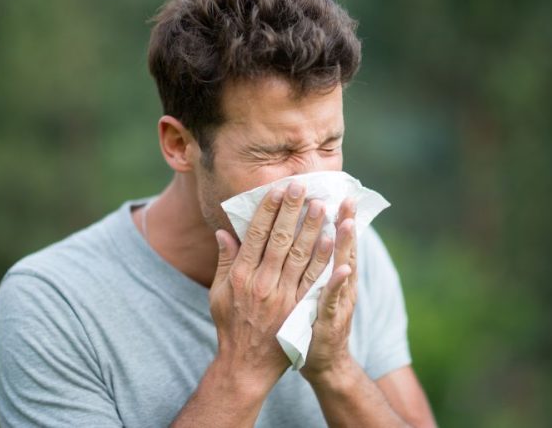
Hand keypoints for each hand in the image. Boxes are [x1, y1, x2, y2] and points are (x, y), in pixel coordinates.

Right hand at [209, 182, 334, 394]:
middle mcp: (261, 283)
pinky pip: (314, 279)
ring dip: (312, 228)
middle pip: (280, 239)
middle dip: (292, 210)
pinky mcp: (299, 309)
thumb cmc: (231, 325)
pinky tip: (332, 239)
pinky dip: (323, 258)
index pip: (255, 234)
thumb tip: (223, 232)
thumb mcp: (219, 293)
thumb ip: (225, 262)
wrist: (246, 365)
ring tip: (322, 204)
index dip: (268, 209)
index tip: (278, 189)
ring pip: (300, 255)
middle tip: (303, 186)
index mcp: (240, 275)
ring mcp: (282, 296)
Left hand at [300, 198, 357, 383]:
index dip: (337, 219)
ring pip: (342, 268)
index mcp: (330, 275)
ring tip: (347, 222)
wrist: (323, 362)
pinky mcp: (331, 319)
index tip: (338, 194)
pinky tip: (343, 269)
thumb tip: (303, 238)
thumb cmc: (313, 323)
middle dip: (346, 222)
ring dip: (345, 246)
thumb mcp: (311, 291)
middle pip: (342, 249)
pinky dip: (339, 283)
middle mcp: (340, 285)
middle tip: (348, 197)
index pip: (332, 242)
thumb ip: (308, 265)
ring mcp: (338, 301)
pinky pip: (334, 299)